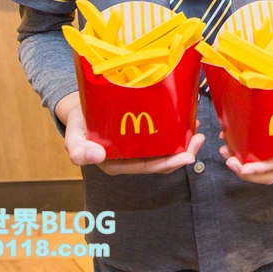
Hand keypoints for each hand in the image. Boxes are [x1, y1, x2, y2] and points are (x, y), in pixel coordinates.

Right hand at [56, 92, 203, 174]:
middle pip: (162, 159)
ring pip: (166, 146)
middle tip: (199, 138)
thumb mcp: (73, 137)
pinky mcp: (143, 129)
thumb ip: (79, 150)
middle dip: (184, 152)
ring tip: (196, 126)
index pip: (149, 167)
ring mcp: (139, 143)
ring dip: (183, 139)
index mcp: (118, 163)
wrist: (77, 105)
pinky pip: (163, 132)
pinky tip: (186, 116)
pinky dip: (176, 127)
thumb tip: (96, 157)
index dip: (169, 164)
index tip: (187, 157)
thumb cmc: (77, 123)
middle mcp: (131, 156)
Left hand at [219, 90, 272, 183]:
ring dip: (236, 160)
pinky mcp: (266, 135)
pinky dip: (236, 146)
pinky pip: (250, 147)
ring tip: (224, 147)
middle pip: (262, 171)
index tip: (243, 167)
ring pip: (253, 162)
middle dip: (242, 170)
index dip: (258, 172)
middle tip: (227, 158)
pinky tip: (227, 136)